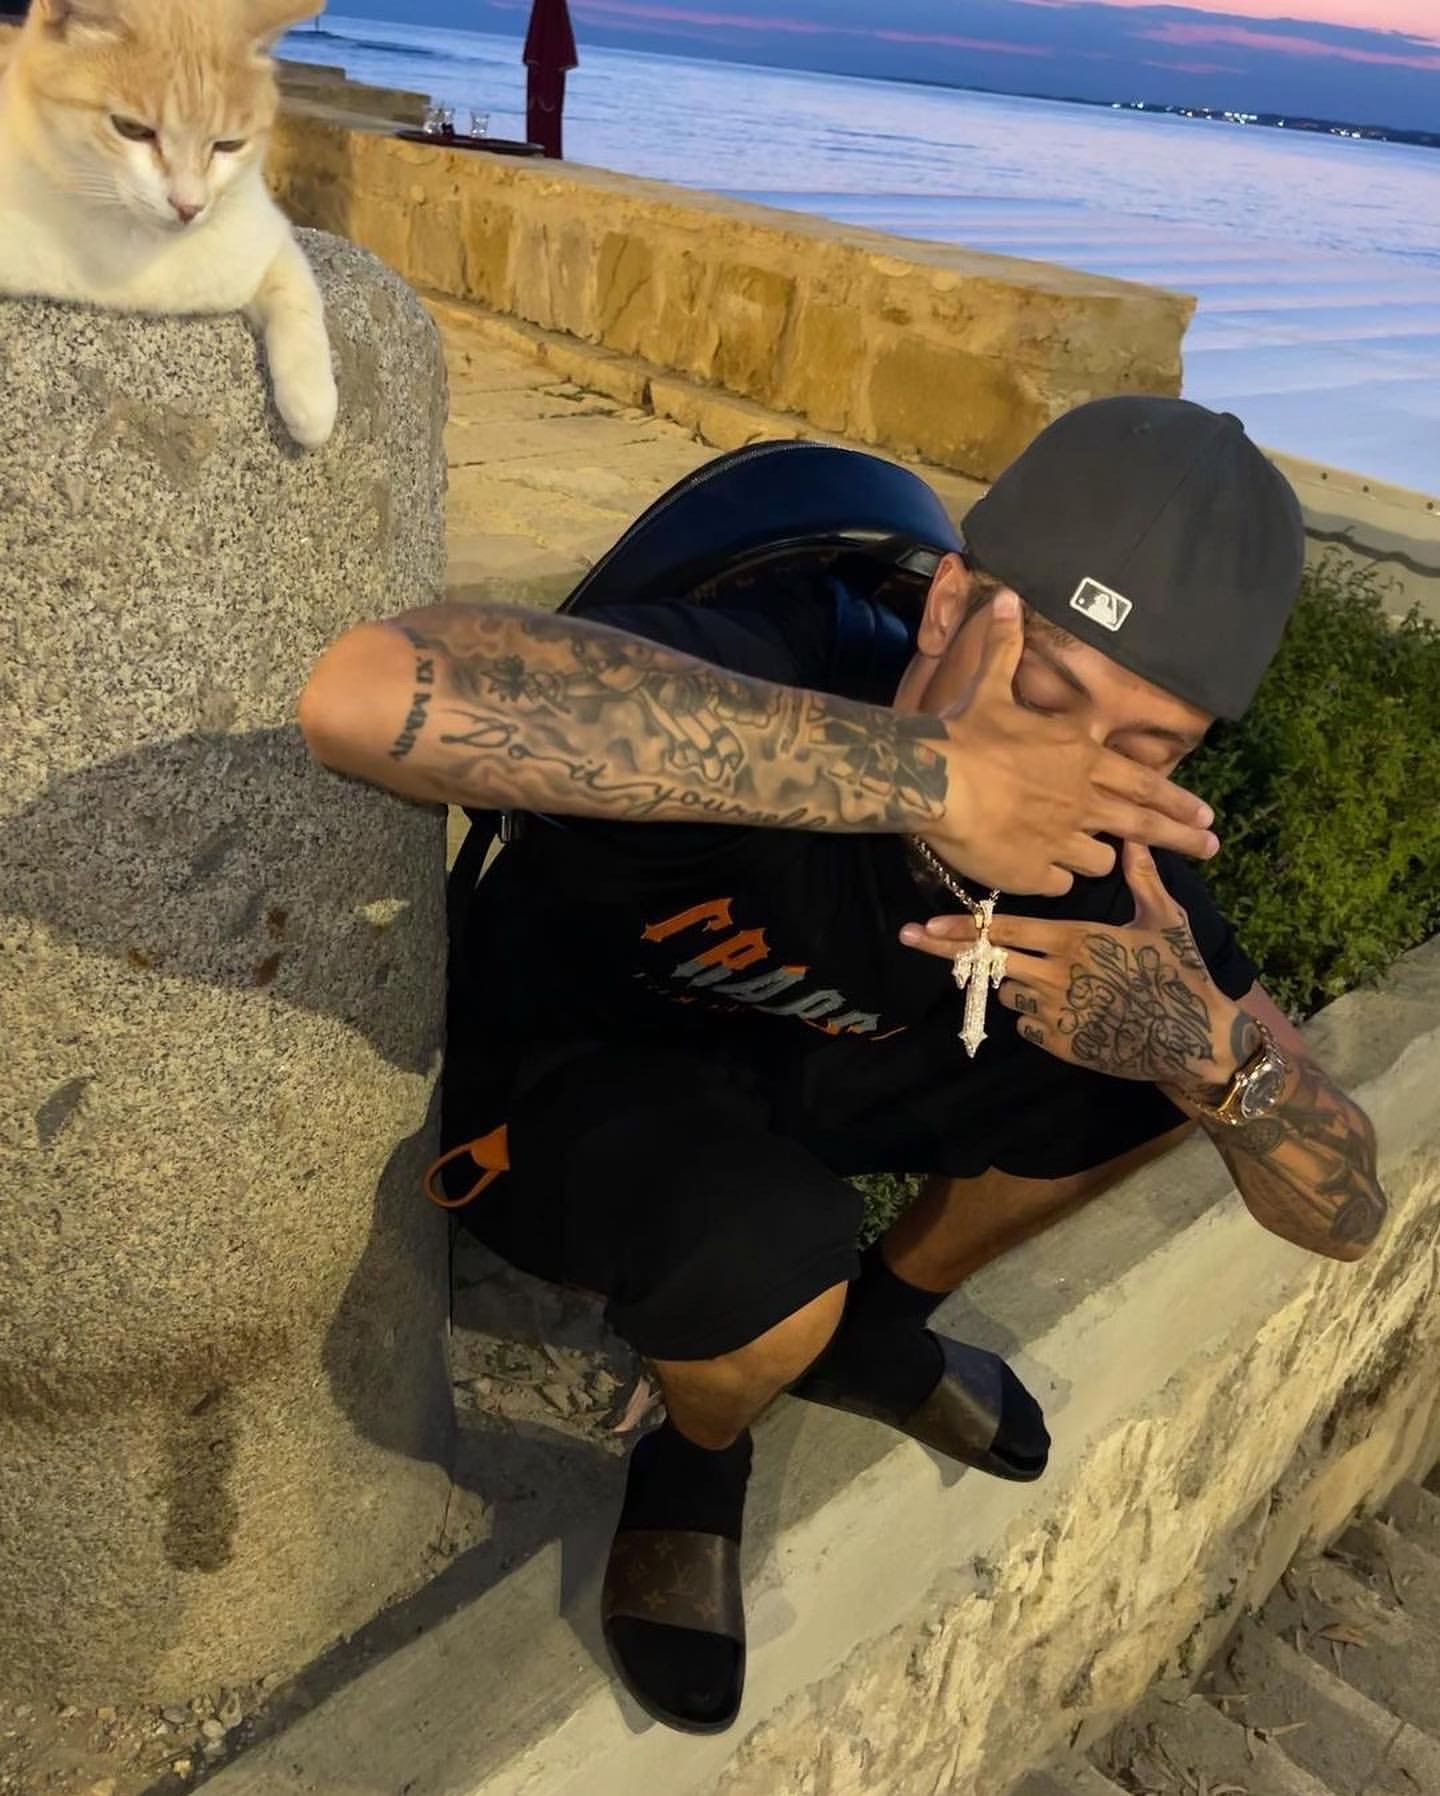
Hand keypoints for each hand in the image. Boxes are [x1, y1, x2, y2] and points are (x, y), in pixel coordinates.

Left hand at [901, 842, 1243, 1090]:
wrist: (1195, 1038)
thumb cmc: (1181, 972)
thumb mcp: (1166, 918)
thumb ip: (1142, 877)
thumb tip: (1135, 838)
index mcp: (1074, 938)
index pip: (1004, 930)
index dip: (963, 926)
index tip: (926, 923)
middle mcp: (1055, 974)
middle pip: (987, 960)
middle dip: (948, 949)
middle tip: (913, 938)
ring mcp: (1055, 1011)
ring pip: (1007, 991)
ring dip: (1012, 981)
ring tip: (1045, 977)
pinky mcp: (1061, 1043)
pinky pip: (1026, 1025)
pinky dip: (1033, 1015)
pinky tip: (1064, 1007)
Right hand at [925, 592, 1217, 896]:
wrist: (933, 777)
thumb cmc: (964, 731)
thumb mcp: (989, 685)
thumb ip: (1005, 649)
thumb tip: (1008, 599)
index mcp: (1080, 757)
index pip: (1143, 781)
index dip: (1176, 799)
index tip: (1206, 812)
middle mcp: (1081, 800)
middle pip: (1144, 824)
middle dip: (1182, 836)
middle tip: (1210, 845)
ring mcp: (1060, 840)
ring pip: (1100, 860)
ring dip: (1095, 856)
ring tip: (1084, 854)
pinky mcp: (1033, 872)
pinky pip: (1058, 883)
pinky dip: (1051, 877)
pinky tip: (1038, 870)